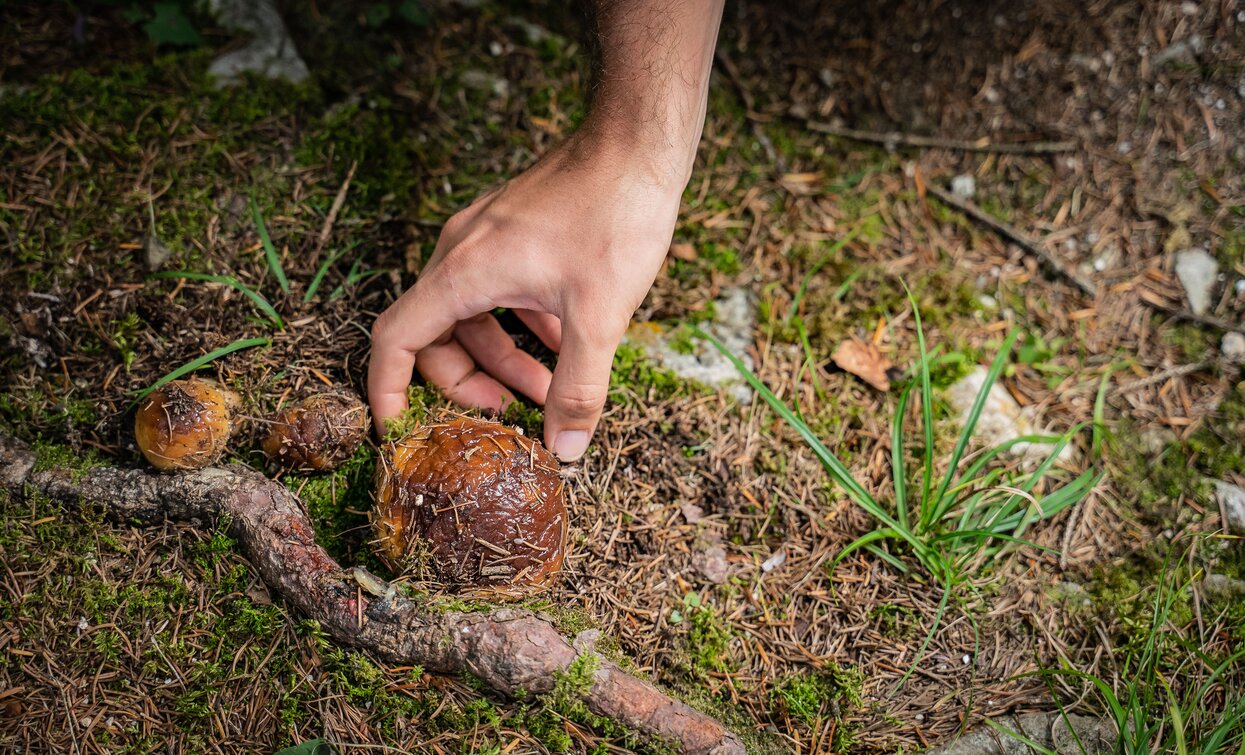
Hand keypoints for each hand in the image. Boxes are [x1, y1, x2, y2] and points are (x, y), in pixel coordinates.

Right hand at [368, 129, 686, 460]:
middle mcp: (461, 251)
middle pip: (434, 333)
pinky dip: (521, 323)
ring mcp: (485, 236)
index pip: (396, 339)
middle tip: (509, 415)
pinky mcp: (512, 229)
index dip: (389, 390)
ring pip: (471, 313)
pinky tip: (565, 341)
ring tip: (549, 388)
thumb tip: (565, 448)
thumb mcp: (600, 315)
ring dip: (503, 355)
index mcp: (464, 271)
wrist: (639, 141)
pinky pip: (497, 289)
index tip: (400, 428)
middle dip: (468, 381)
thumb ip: (579, 387)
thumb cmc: (615, 213)